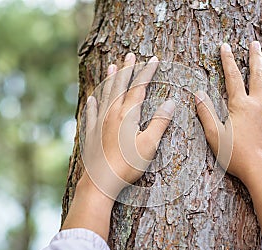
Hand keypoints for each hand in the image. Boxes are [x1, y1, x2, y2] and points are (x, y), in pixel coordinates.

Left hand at [62, 53, 174, 239]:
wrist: (100, 181)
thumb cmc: (127, 165)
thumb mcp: (149, 145)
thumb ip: (160, 122)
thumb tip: (171, 102)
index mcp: (127, 115)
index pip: (139, 87)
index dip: (147, 72)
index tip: (153, 60)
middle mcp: (112, 113)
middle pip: (120, 86)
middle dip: (127, 70)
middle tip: (130, 55)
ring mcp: (99, 122)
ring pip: (106, 95)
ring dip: (110, 80)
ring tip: (113, 67)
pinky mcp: (91, 133)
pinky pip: (91, 112)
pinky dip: (93, 103)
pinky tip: (92, 98)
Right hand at [195, 41, 261, 232]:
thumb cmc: (236, 156)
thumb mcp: (215, 136)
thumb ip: (206, 114)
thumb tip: (198, 94)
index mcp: (241, 105)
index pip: (233, 77)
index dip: (228, 61)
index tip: (225, 47)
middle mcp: (259, 105)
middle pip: (257, 75)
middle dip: (255, 58)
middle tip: (255, 44)